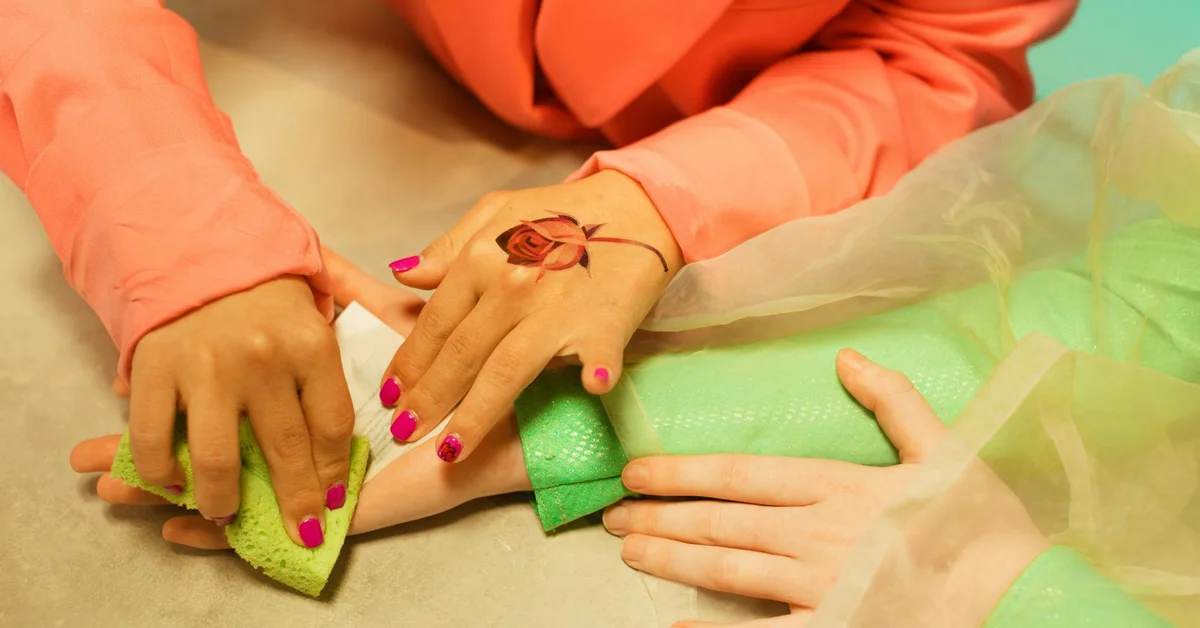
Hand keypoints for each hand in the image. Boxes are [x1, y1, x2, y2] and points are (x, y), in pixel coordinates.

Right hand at [75, 250, 529, 547]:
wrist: (189, 230)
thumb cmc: (263, 270)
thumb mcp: (325, 281)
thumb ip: (370, 303)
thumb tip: (418, 312)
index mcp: (310, 341)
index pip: (333, 426)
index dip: (335, 470)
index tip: (337, 498)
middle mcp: (262, 358)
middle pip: (285, 452)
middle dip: (294, 502)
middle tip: (299, 530)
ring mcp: (206, 368)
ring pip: (218, 459)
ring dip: (223, 499)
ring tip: (229, 514)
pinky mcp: (156, 370)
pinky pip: (155, 440)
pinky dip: (159, 472)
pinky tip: (173, 485)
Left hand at [381, 170, 682, 463]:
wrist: (636, 206)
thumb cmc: (563, 212)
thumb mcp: (497, 212)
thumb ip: (449, 247)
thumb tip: (404, 274)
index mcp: (483, 258)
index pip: (435, 323)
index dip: (408, 363)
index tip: (390, 396)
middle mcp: (513, 285)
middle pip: (460, 355)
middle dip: (427, 399)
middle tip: (403, 432)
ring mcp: (557, 309)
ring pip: (505, 372)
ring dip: (474, 415)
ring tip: (448, 451)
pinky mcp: (603, 324)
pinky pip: (595, 356)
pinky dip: (595, 373)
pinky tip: (589, 389)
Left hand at [603, 350, 1046, 627]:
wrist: (1022, 600)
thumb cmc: (984, 525)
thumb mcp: (946, 449)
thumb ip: (894, 401)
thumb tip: (847, 358)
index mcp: (841, 486)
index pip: (742, 475)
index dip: (682, 472)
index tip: (637, 471)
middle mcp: (819, 534)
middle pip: (722, 521)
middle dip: (660, 516)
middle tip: (612, 514)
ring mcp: (822, 587)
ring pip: (729, 568)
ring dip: (673, 558)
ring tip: (629, 552)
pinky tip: (674, 626)